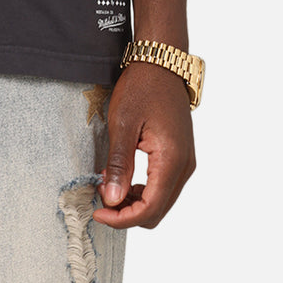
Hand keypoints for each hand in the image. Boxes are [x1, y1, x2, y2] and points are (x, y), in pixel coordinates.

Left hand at [92, 62, 195, 228]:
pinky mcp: (180, 156)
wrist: (161, 63)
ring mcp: (185, 162)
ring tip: (108, 182)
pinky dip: (142, 190)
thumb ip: (120, 164)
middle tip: (100, 196)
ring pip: (161, 201)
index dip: (123, 218)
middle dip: (127, 213)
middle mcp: (184, 166)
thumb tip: (113, 200)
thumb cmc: (141, 87)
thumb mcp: (123, 123)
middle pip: (157, 211)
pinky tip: (122, 175)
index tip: (98, 212)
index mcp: (172, 160)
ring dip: (134, 201)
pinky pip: (163, 186)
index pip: (150, 208)